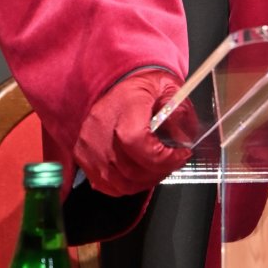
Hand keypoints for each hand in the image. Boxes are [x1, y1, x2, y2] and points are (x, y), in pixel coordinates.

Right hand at [73, 69, 197, 195]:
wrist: (119, 82)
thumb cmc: (146, 87)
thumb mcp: (171, 90)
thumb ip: (181, 115)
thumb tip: (185, 143)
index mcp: (125, 104)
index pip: (136, 141)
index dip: (162, 157)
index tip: (181, 154)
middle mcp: (100, 125)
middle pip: (130, 167)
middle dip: (160, 171)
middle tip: (175, 163)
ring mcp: (89, 144)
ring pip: (119, 182)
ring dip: (145, 182)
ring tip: (159, 169)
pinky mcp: (82, 155)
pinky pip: (106, 184)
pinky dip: (126, 185)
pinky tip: (140, 173)